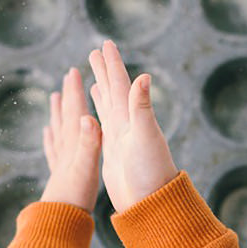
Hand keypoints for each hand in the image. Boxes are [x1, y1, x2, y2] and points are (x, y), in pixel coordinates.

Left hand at [41, 68, 101, 211]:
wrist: (60, 221)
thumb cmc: (76, 196)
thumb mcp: (88, 167)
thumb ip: (90, 143)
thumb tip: (89, 118)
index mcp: (75, 145)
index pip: (76, 113)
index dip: (75, 91)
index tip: (74, 71)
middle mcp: (65, 150)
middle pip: (65, 117)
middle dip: (68, 96)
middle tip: (68, 77)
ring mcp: (60, 162)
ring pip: (58, 131)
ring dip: (58, 113)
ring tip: (55, 98)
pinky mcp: (59, 175)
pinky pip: (53, 151)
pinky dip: (51, 138)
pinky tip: (48, 133)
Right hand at [88, 40, 177, 212]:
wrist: (150, 203)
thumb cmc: (151, 172)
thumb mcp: (146, 137)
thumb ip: (142, 107)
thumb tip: (144, 76)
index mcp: (132, 117)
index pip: (120, 84)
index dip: (112, 64)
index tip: (105, 44)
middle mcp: (127, 124)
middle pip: (113, 90)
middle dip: (104, 71)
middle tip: (95, 52)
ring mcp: (120, 138)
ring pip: (108, 107)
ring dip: (102, 90)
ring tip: (95, 76)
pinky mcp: (114, 153)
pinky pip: (104, 127)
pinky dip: (100, 116)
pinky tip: (97, 112)